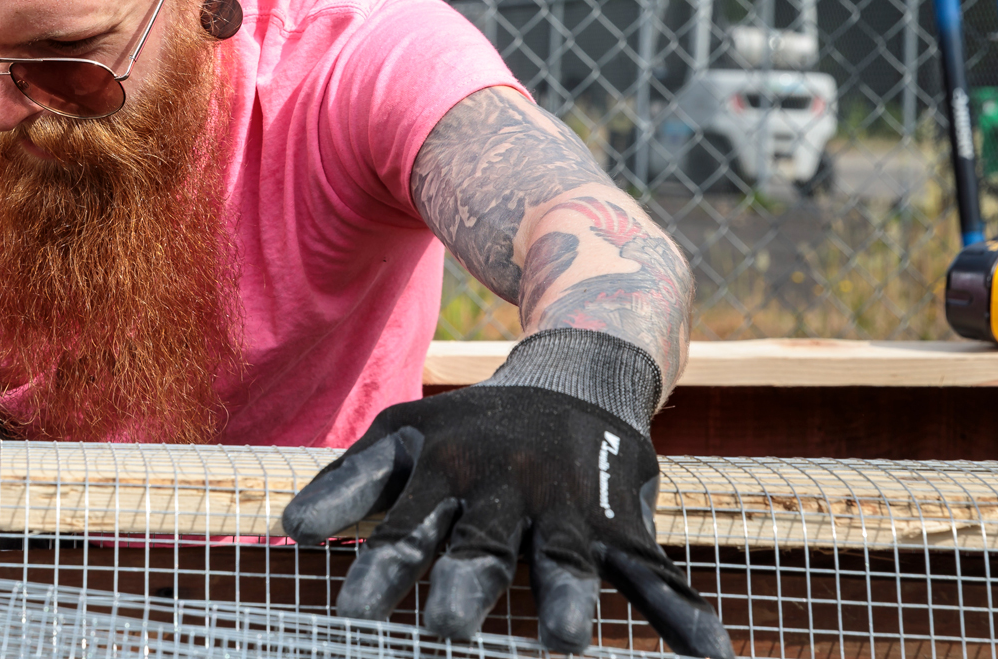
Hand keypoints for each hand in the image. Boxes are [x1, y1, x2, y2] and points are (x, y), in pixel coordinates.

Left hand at [282, 385, 730, 656]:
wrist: (575, 368)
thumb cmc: (471, 425)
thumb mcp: (404, 436)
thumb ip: (349, 485)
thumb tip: (288, 531)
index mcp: (446, 472)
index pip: (405, 529)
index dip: (377, 571)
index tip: (347, 615)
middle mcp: (505, 489)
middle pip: (481, 546)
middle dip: (464, 585)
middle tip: (445, 631)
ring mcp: (566, 505)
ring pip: (565, 558)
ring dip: (566, 601)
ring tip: (563, 644)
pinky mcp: (620, 521)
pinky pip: (655, 571)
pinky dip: (684, 614)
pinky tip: (709, 653)